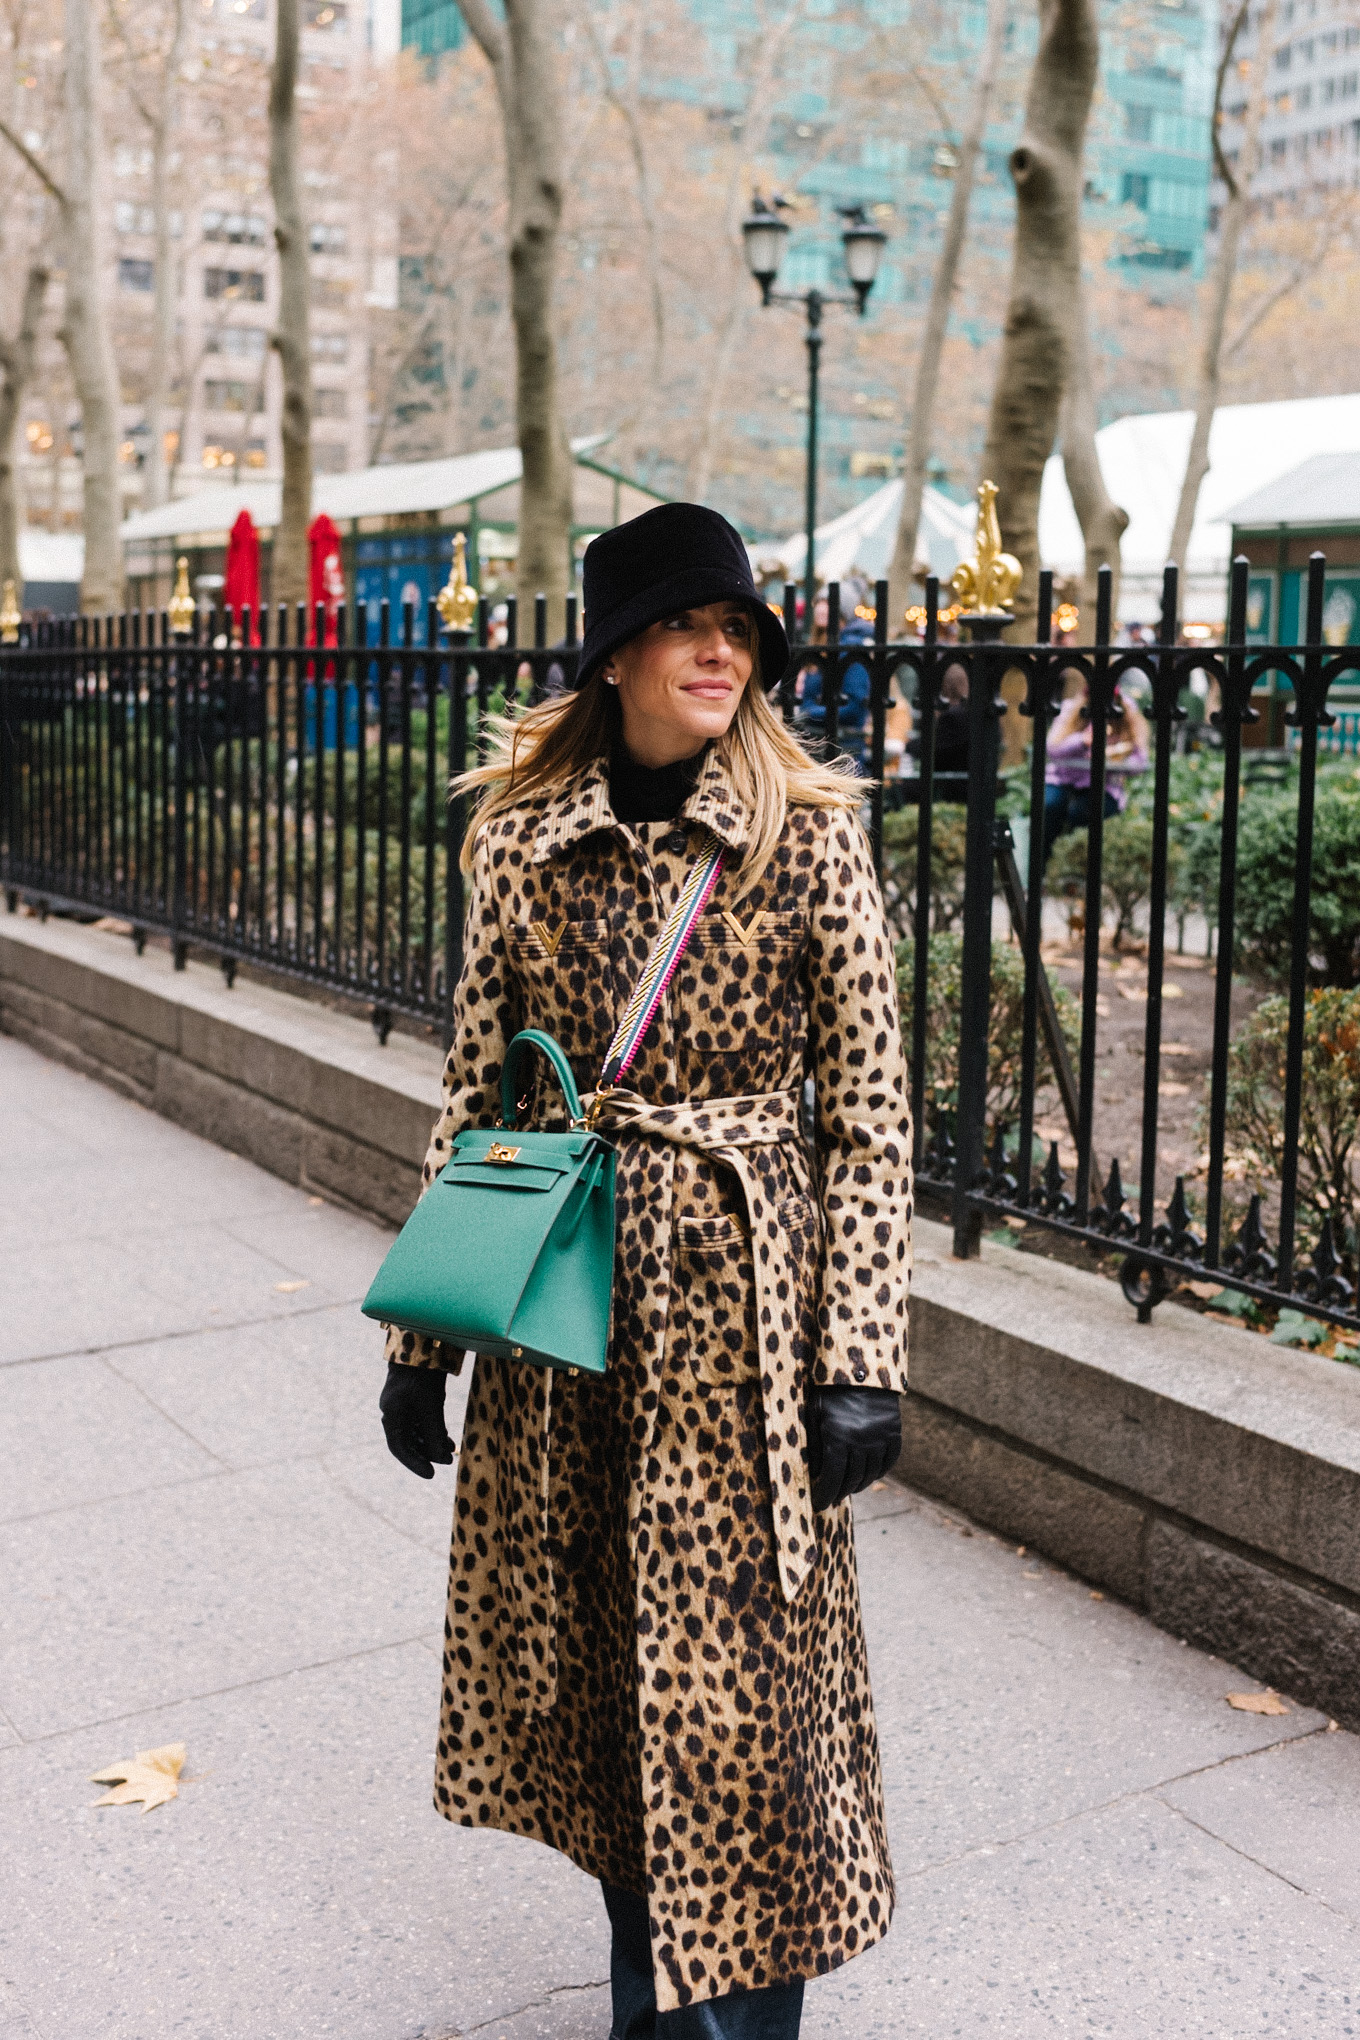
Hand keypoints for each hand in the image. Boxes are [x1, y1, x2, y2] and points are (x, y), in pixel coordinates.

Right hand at [380, 1359, 453, 1478]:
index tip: (431, 1475)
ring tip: (450, 1452)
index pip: (399, 1447)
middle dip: (427, 1453)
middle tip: (446, 1463)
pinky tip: (448, 1438)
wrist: (422, 1342)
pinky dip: (434, 1430)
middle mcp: (394, 1411)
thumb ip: (434, 1433)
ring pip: (416, 1432)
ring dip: (432, 1443)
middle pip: (408, 1441)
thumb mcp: (430, 1406)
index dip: (414, 1463)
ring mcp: (403, 1404)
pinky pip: (421, 1420)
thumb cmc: (423, 1375)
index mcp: (391, 1414)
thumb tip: (441, 1458)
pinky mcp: (414, 1397)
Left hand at [808, 1386, 901, 1511]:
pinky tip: (870, 1476)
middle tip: (833, 1498)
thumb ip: (815, 1444)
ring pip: (871, 1473)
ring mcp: (880, 1437)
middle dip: (840, 1492)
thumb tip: (815, 1474)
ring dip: (859, 1484)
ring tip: (849, 1488)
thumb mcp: (815, 1413)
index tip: (820, 1505)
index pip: (832, 1478)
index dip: (825, 1494)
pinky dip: (879, 1472)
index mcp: (838, 1437)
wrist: (862, 1367)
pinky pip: (888, 1461)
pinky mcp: (894, 1432)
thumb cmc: (830, 1389)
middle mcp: (861, 1441)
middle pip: (851, 1479)